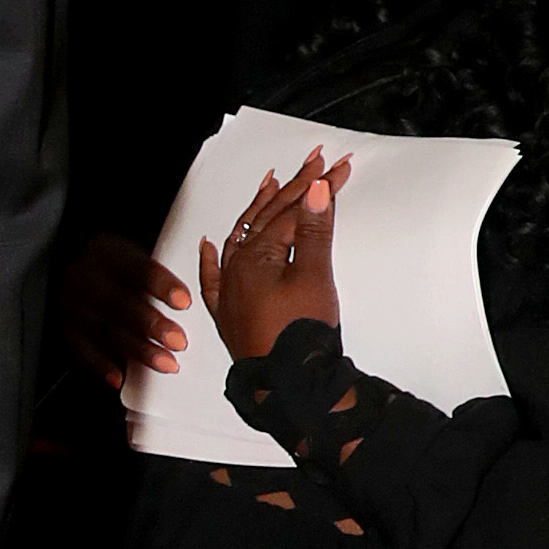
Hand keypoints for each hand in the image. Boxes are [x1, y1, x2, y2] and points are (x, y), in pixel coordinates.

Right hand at [59, 232, 191, 386]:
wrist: (90, 274)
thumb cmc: (126, 269)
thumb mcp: (143, 255)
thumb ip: (166, 266)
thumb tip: (204, 275)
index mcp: (106, 251)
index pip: (135, 267)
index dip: (160, 284)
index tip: (184, 302)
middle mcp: (84, 276)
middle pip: (118, 302)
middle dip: (151, 324)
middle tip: (178, 341)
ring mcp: (72, 304)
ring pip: (103, 330)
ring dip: (136, 349)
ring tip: (164, 363)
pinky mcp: (65, 329)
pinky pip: (81, 350)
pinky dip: (102, 366)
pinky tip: (121, 377)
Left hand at [199, 148, 349, 366]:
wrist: (288, 386)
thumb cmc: (300, 333)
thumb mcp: (314, 276)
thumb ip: (313, 231)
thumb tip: (316, 190)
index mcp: (256, 256)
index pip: (292, 211)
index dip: (318, 187)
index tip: (340, 167)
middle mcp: (236, 269)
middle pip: (266, 218)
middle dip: (294, 188)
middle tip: (316, 162)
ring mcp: (231, 292)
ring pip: (240, 239)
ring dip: (257, 210)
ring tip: (270, 183)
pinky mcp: (230, 315)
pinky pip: (212, 279)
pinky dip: (211, 259)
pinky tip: (208, 245)